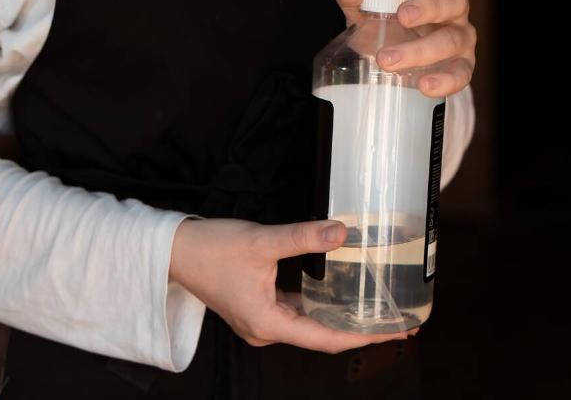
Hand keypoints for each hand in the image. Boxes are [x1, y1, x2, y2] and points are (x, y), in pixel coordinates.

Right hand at [169, 218, 414, 352]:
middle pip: (323, 335)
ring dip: (342, 317)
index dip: (365, 335)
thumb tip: (344, 232)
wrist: (173, 250)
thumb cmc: (212, 249)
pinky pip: (297, 312)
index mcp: (269, 323)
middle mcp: (266, 329)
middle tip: (398, 320)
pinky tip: (339, 295)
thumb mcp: (263, 241)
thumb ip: (305, 237)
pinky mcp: (257, 307)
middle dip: (360, 328)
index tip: (397, 330)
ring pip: (310, 324)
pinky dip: (321, 306)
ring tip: (376, 309)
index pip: (328, 338)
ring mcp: (261, 320)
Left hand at [331, 0, 476, 97]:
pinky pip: (462, 74)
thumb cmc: (383, 27)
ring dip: (421, 49)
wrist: (385, 65)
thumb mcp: (361, 9)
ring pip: (453, 39)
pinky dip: (445, 80)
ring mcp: (460, 39)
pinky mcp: (461, 67)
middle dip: (429, 7)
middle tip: (402, 17)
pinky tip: (423, 85)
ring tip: (388, 59)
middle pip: (455, 0)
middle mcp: (453, 10)